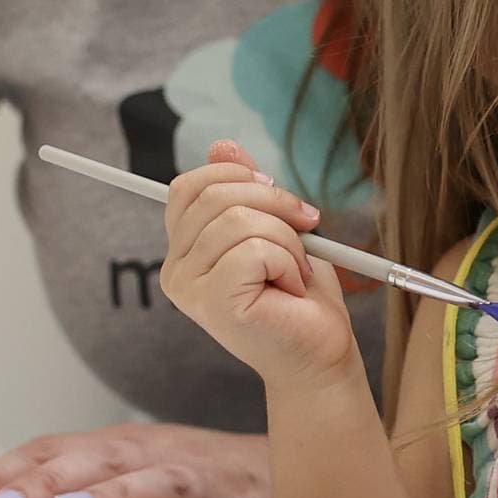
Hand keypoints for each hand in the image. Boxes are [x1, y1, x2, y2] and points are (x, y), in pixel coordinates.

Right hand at [160, 145, 362, 395]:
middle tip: (305, 235)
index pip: (188, 186)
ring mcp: (189, 288)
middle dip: (275, 206)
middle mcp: (175, 269)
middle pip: (215, 196)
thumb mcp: (275, 227)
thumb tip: (221, 144)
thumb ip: (245, 190)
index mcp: (184, 248)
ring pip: (239, 221)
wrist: (321, 352)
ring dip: (287, 242)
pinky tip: (289, 291)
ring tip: (293, 274)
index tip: (282, 198)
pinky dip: (287, 263)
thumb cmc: (300, 295)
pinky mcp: (213, 302)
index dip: (237, 178)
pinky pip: (254, 249)